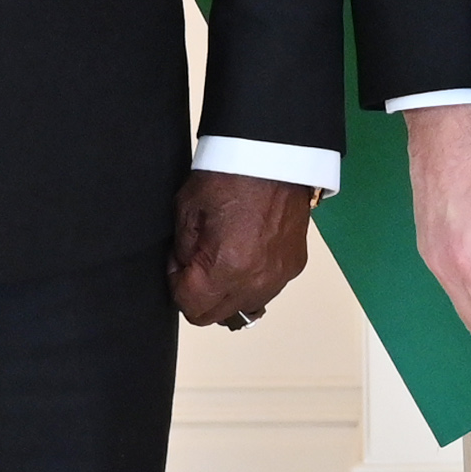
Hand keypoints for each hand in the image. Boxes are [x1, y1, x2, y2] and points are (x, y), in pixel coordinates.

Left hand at [171, 171, 313, 330]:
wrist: (275, 155)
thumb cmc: (232, 174)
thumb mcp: (187, 211)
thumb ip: (182, 252)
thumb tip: (185, 271)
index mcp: (226, 266)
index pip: (190, 307)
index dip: (176, 285)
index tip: (179, 262)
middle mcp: (256, 280)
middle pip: (215, 316)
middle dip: (199, 294)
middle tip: (197, 261)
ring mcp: (279, 276)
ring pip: (242, 309)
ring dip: (227, 292)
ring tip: (224, 256)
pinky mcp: (293, 266)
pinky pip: (265, 291)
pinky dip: (251, 281)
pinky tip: (246, 251)